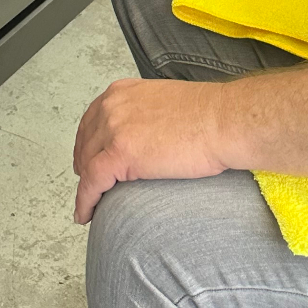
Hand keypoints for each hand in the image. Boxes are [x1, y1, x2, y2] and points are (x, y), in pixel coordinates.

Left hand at [72, 78, 227, 222]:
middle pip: (85, 142)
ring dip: (85, 187)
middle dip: (84, 165)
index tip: (87, 160)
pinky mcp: (120, 154)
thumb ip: (146, 114)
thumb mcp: (165, 103)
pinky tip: (85, 215)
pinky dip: (85, 202)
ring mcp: (114, 129)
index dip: (87, 144)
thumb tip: (145, 136)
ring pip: (86, 164)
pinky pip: (92, 183)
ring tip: (88, 205)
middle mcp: (112, 106)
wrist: (223, 121)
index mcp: (122, 92)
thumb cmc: (208, 116)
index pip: (92, 120)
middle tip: (88, 186)